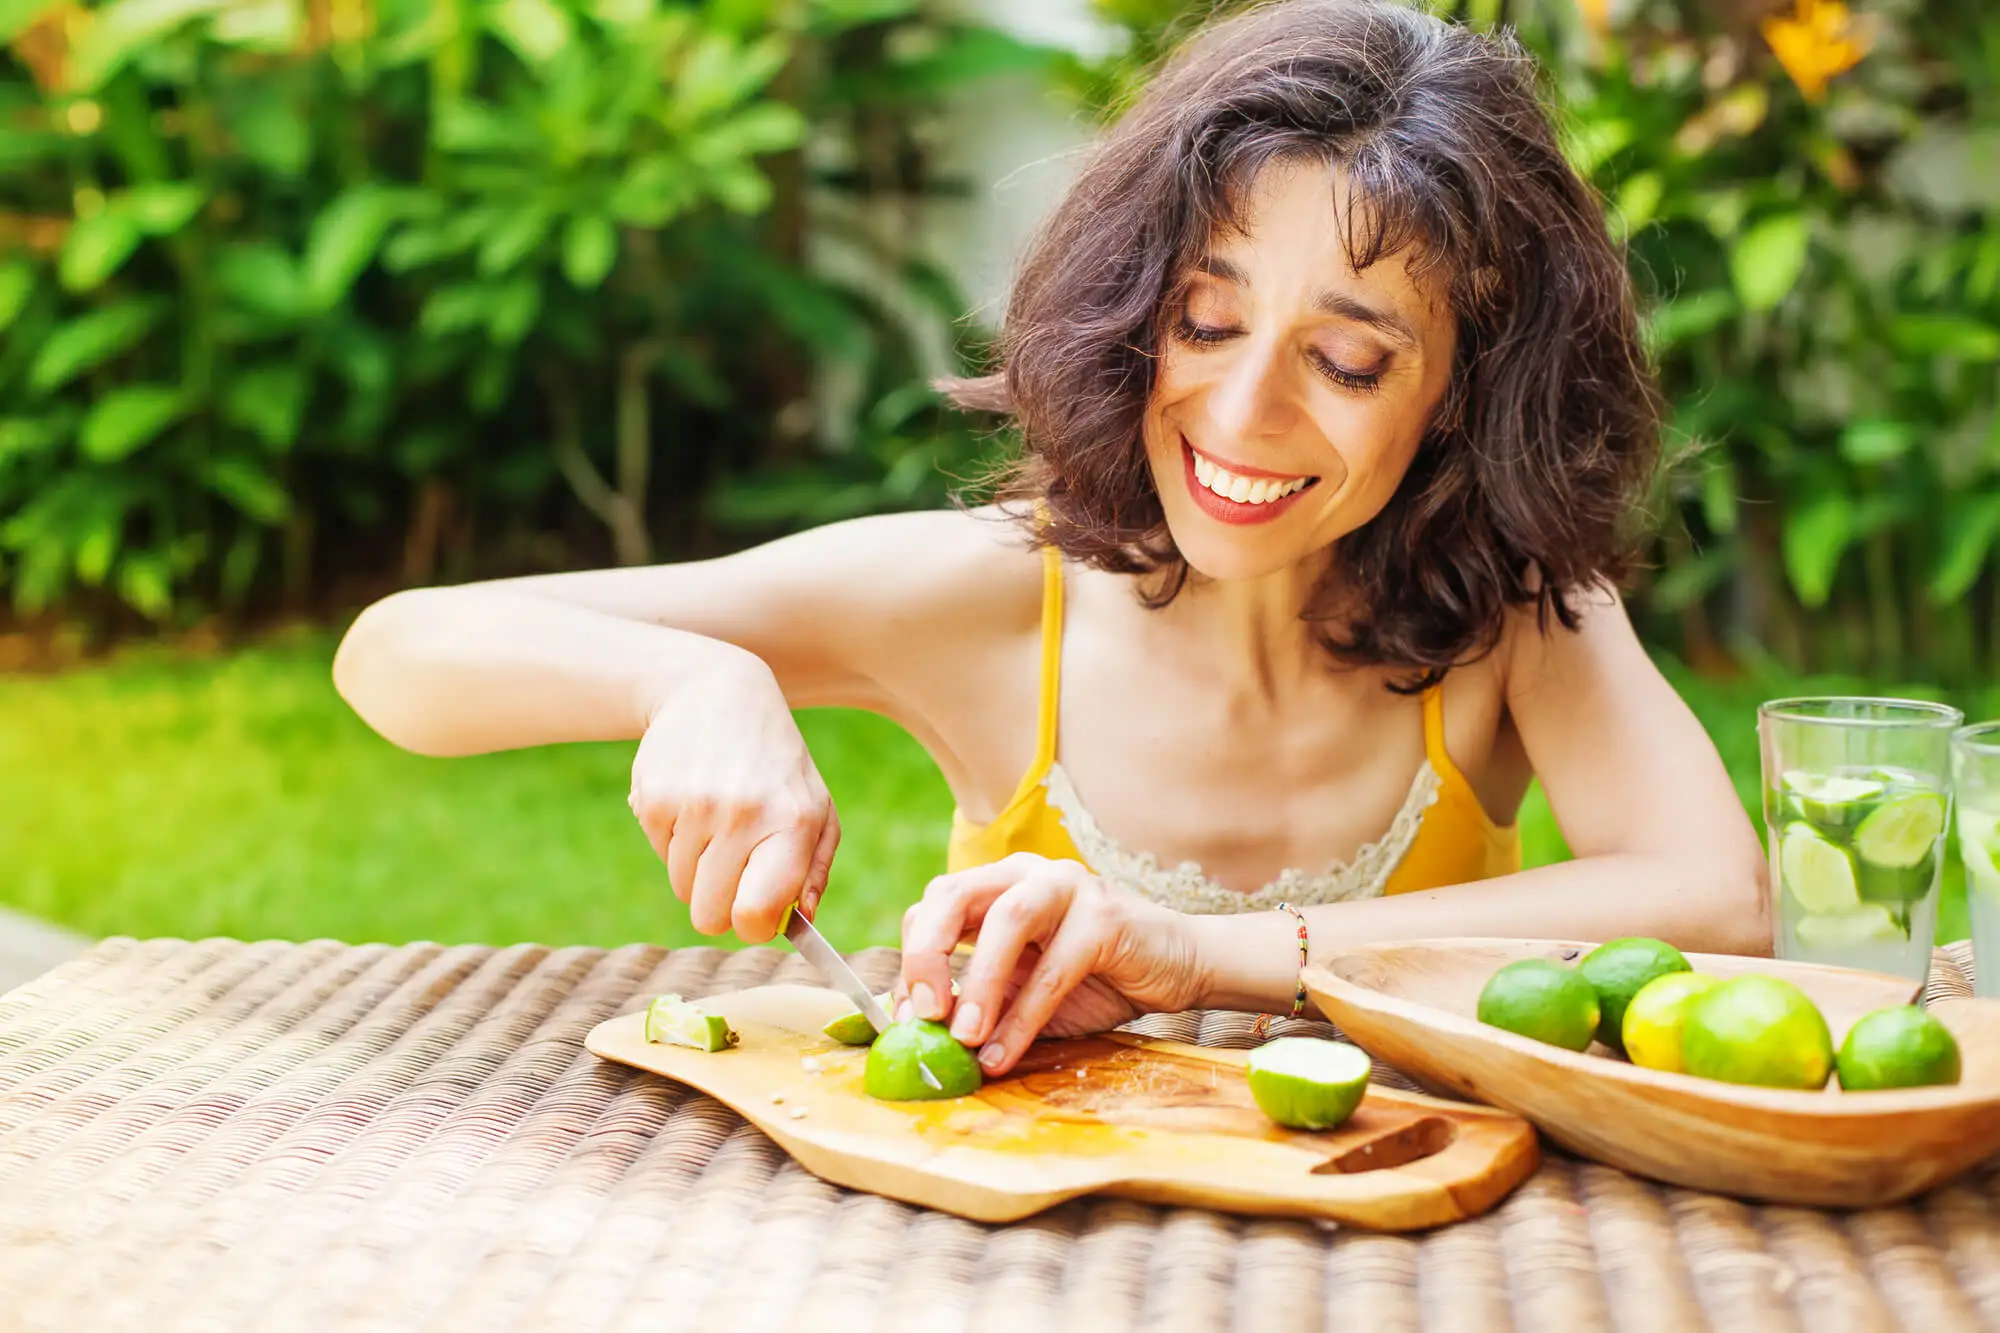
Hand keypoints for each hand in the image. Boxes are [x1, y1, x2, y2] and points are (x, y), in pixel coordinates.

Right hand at [627, 656, 838, 942]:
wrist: (716, 692)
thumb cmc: (775, 764)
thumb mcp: (815, 806)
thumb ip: (814, 870)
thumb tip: (803, 923)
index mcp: (793, 824)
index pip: (755, 916)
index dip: (752, 926)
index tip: (754, 913)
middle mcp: (744, 814)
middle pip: (709, 916)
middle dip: (719, 903)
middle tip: (733, 866)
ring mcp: (695, 805)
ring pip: (682, 888)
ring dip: (697, 867)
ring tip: (717, 819)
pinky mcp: (654, 797)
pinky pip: (660, 856)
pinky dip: (675, 840)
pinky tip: (693, 800)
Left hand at [895, 854, 1205, 1075]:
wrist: (1178, 966)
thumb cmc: (1094, 978)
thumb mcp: (1022, 988)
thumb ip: (977, 1000)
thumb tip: (916, 1032)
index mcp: (998, 883)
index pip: (934, 904)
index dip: (913, 957)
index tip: (907, 1016)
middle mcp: (1026, 872)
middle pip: (954, 894)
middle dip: (927, 954)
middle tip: (922, 1015)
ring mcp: (1068, 885)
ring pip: (1005, 920)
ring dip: (978, 982)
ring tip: (963, 1038)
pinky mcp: (1105, 915)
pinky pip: (1053, 968)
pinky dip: (1023, 1016)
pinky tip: (1003, 1053)